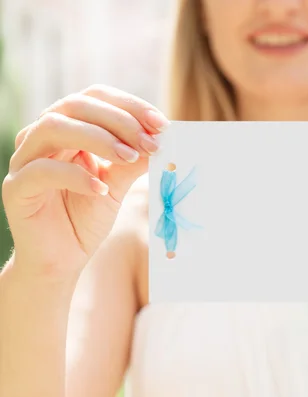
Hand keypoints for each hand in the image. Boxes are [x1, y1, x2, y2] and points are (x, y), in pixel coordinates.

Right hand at [2, 84, 168, 276]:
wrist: (61, 261)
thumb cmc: (87, 218)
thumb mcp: (118, 185)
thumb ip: (133, 161)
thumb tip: (160, 138)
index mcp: (67, 129)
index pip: (95, 98)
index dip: (129, 106)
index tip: (161, 124)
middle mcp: (42, 138)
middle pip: (74, 105)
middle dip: (119, 120)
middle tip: (150, 142)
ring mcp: (24, 161)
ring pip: (53, 127)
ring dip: (98, 138)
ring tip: (129, 157)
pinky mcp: (16, 188)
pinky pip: (42, 170)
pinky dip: (75, 175)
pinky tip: (101, 190)